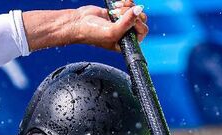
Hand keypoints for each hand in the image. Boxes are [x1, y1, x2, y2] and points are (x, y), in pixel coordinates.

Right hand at [23, 4, 147, 51]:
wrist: (79, 23)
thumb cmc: (92, 33)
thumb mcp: (111, 31)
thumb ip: (126, 22)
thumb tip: (138, 10)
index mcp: (126, 43)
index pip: (142, 31)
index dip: (138, 23)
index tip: (129, 20)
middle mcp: (126, 33)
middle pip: (141, 19)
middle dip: (131, 13)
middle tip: (119, 15)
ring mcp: (122, 22)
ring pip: (135, 10)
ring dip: (126, 7)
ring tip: (115, 10)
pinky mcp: (117, 14)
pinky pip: (128, 5)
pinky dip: (124, 3)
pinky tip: (115, 5)